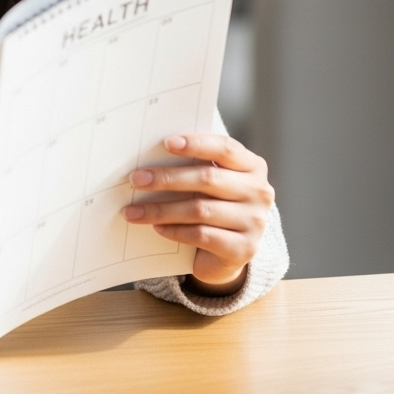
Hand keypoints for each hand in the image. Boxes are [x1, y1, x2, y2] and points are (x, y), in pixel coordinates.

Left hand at [124, 134, 273, 295]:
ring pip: (200, 209)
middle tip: (136, 179)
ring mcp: (255, 222)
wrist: (231, 250)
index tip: (167, 143)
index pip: (225, 148)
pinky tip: (157, 228)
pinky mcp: (244, 249)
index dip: (196, 144)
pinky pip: (202, 235)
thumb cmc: (214, 202)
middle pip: (207, 178)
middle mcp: (259, 192)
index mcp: (252, 166)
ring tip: (134, 210)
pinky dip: (175, 230)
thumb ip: (193, 165)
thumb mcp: (211, 180)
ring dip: (161, 209)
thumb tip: (149, 156)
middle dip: (167, 178)